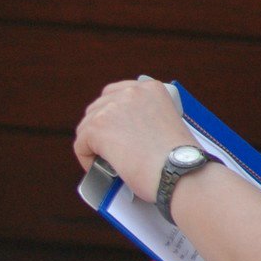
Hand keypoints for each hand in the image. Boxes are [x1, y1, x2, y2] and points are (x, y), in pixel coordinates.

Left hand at [73, 79, 198, 201]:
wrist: (180, 172)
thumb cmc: (179, 159)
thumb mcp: (166, 123)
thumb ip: (143, 117)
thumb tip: (121, 129)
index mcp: (150, 88)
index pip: (115, 93)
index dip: (111, 116)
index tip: (115, 132)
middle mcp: (130, 92)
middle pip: (97, 109)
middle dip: (100, 131)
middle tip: (108, 151)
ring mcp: (112, 108)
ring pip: (86, 127)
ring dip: (93, 146)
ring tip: (107, 163)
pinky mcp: (97, 127)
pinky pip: (80, 145)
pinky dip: (87, 159)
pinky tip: (100, 169)